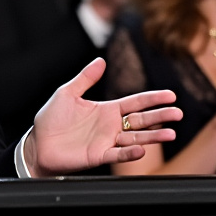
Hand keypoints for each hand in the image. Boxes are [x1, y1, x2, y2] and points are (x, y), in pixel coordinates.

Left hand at [24, 58, 180, 175]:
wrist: (37, 144)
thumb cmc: (51, 120)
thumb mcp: (67, 93)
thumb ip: (85, 78)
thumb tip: (100, 60)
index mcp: (106, 109)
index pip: (135, 102)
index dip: (153, 98)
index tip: (171, 95)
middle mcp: (110, 126)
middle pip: (141, 120)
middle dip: (160, 116)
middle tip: (178, 113)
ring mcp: (106, 141)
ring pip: (135, 138)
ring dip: (153, 136)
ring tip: (171, 133)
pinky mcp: (98, 155)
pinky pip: (117, 154)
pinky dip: (130, 153)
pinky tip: (142, 150)